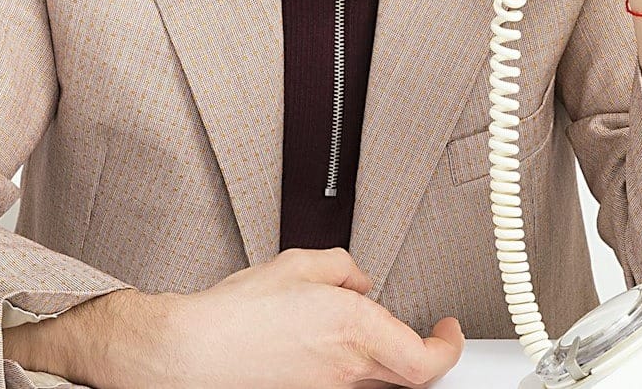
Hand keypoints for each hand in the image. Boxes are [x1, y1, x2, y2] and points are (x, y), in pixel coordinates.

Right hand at [140, 248, 463, 387]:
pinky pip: (345, 384)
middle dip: (421, 354)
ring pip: (377, 381)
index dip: (449, 347)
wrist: (192, 354)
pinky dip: (346, 367)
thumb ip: (341, 267)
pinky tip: (320, 349)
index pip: (428, 358)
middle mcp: (349, 369)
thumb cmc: (234, 316)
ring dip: (380, 360)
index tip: (449, 331)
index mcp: (355, 329)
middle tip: (422, 337)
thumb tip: (357, 280)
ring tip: (356, 335)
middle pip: (410, 377)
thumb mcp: (296, 265)